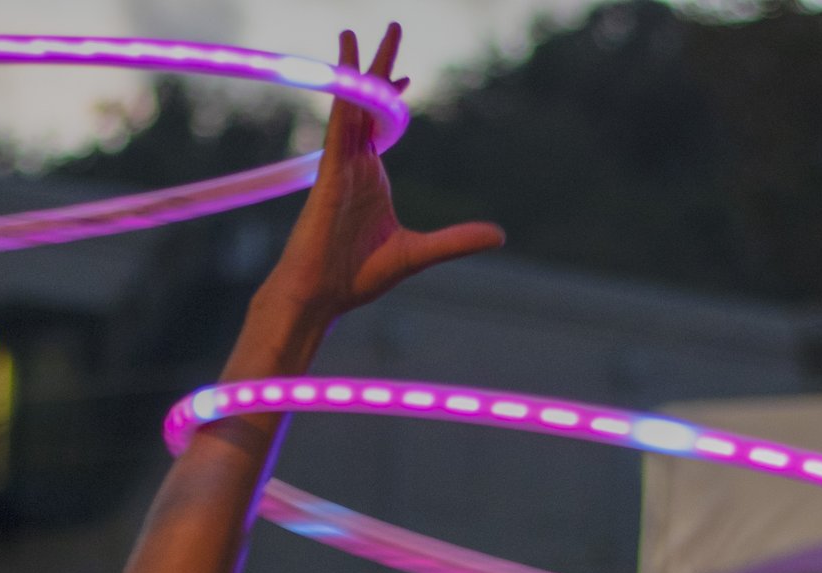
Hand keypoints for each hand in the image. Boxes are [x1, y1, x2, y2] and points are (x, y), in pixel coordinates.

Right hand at [252, 24, 503, 330]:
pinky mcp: (328, 172)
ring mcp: (339, 165)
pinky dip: (342, 98)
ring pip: (349, 104)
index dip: (394, 97)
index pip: (383, 125)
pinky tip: (346, 70)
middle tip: (394, 27)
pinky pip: (337, 126)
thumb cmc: (357, 277)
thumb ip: (457, 240)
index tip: (407, 75)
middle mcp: (354, 165)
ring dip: (353, 67)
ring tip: (350, 31)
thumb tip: (499, 235)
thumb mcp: (419, 253)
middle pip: (367, 103)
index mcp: (371, 178)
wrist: (322, 296)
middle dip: (379, 65)